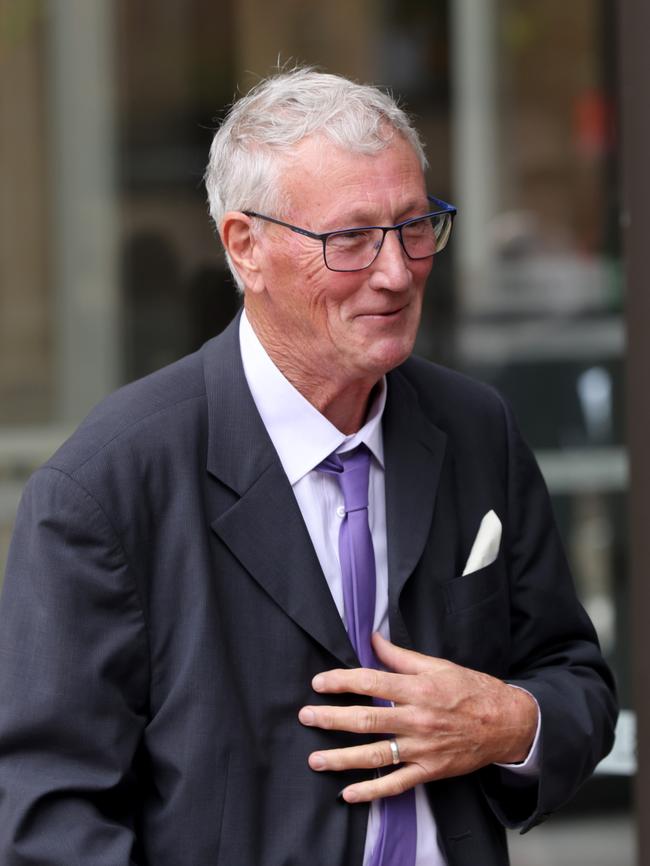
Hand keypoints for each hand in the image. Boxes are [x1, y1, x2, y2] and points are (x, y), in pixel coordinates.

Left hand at [298, 633, 537, 802]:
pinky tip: (348, 794)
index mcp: (419, 689)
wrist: (507, 723)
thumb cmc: (472, 689)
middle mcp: (418, 720)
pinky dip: (371, 792)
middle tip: (306, 717)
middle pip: (367, 720)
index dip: (342, 682)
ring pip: (376, 755)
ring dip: (342, 758)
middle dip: (332, 719)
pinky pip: (396, 784)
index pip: (372, 683)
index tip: (319, 683)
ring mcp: (423, 749)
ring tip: (316, 759)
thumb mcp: (438, 665)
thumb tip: (372, 639)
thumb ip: (401, 656)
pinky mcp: (429, 771)